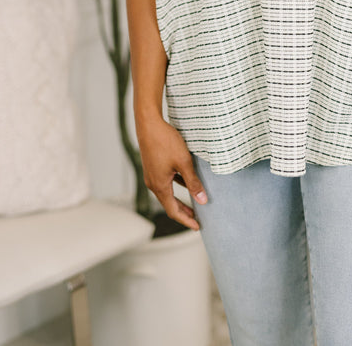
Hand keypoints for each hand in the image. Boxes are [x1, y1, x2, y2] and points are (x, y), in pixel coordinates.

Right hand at [136, 115, 207, 229]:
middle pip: (169, 204)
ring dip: (180, 200)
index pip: (173, 211)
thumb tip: (203, 201)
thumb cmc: (165, 142)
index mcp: (160, 186)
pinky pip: (166, 182)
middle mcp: (153, 183)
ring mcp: (152, 175)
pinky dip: (177, 186)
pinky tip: (186, 182)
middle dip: (184, 213)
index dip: (186, 220)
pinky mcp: (153, 166)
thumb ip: (193, 182)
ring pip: (167, 193)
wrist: (149, 124)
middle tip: (197, 219)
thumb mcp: (184, 162)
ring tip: (194, 203)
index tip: (198, 227)